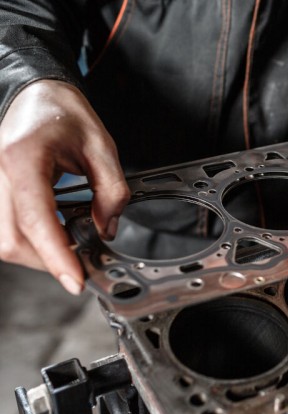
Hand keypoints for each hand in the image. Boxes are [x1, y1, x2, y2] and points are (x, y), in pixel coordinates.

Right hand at [0, 80, 129, 293]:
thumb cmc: (64, 112)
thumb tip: (107, 228)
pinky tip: (54, 234)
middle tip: (82, 264)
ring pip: (2, 240)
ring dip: (38, 253)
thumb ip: (111, 189)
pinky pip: (3, 228)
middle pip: (11, 239)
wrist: (35, 93)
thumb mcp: (101, 145)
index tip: (75, 279)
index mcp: (23, 156)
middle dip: (48, 260)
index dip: (55, 255)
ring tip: (71, 246)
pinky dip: (29, 240)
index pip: (35, 218)